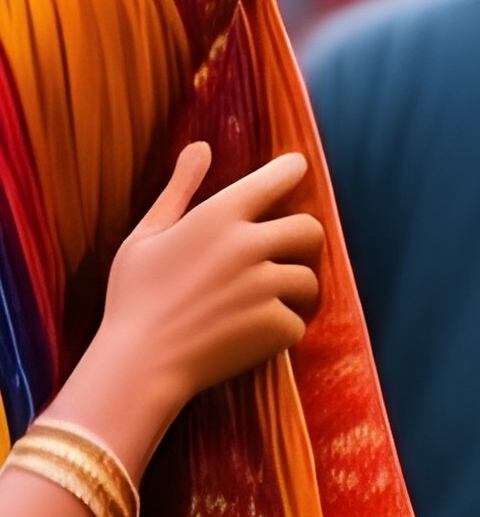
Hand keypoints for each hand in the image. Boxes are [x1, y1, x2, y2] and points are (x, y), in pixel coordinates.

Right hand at [99, 145, 324, 422]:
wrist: (135, 370)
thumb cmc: (134, 301)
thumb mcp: (146, 236)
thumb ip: (180, 188)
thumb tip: (200, 146)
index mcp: (220, 215)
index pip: (284, 174)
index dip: (291, 173)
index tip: (292, 177)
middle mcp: (249, 244)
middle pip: (310, 228)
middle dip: (300, 244)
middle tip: (279, 260)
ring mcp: (265, 285)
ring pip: (307, 279)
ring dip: (291, 292)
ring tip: (258, 306)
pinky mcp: (276, 325)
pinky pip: (297, 321)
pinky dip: (280, 330)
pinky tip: (248, 337)